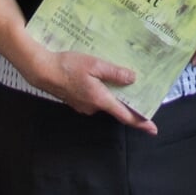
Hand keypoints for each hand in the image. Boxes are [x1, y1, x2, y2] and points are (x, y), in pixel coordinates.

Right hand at [32, 49, 157, 133]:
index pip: (125, 115)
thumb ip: (115, 73)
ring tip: (118, 80)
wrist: (42, 70)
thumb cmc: (68, 66)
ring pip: (104, 102)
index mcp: (100, 100)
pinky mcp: (76, 101)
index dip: (140, 122)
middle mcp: (93, 107)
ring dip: (111, 94)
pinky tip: (98, 80)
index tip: (153, 129)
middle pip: (115, 108)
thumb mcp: (95, 64)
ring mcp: (83, 106)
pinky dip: (100, 92)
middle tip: (138, 92)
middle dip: (126, 102)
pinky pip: (94, 99)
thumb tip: (133, 79)